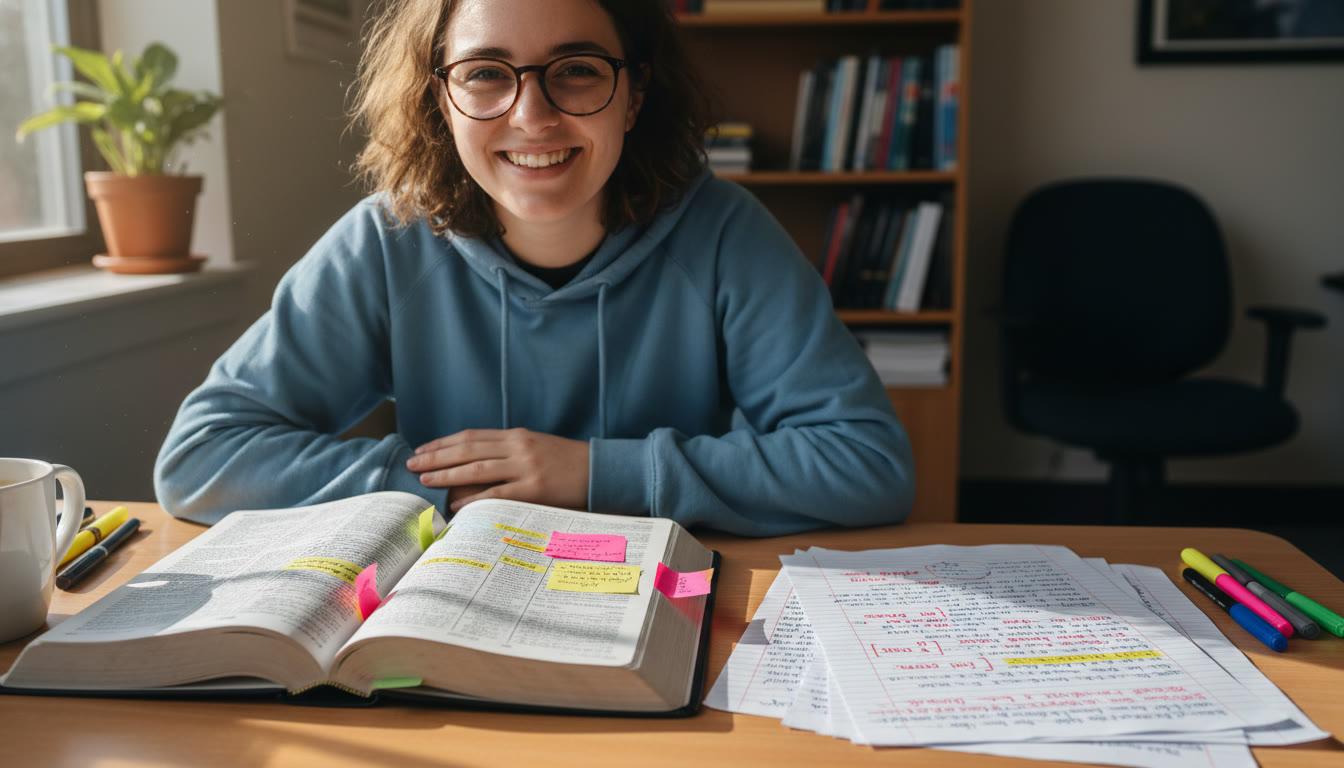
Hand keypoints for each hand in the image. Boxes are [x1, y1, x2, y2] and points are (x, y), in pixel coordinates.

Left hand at [407, 428, 589, 511]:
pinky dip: (474, 498)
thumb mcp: (537, 447)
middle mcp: (518, 447)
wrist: (601, 471)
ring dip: (447, 473)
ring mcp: (526, 467)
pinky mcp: (535, 489)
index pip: (472, 436)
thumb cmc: (567, 463)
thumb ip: (509, 452)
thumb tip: (474, 463)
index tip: (422, 448)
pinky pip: (497, 494)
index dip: (443, 442)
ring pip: (477, 468)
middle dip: (436, 456)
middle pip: (468, 449)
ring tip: (425, 478)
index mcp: (517, 435)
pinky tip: (457, 503)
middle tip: (412, 462)